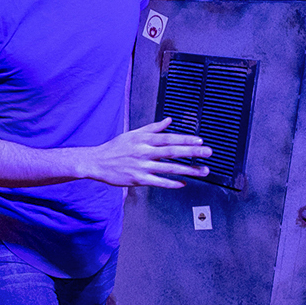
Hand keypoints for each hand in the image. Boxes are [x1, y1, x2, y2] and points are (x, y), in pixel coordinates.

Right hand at [87, 117, 209, 187]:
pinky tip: (182, 183)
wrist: (97, 162)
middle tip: (208, 153)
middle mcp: (144, 152)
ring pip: (169, 168)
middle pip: (172, 151)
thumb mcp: (133, 134)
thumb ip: (153, 128)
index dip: (186, 139)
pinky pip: (158, 182)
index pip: (169, 138)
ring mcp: (141, 166)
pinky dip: (171, 183)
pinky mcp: (138, 179)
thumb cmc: (115, 148)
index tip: (200, 140)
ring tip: (202, 171)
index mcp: (144, 140)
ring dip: (188, 169)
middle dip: (192, 152)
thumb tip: (168, 121)